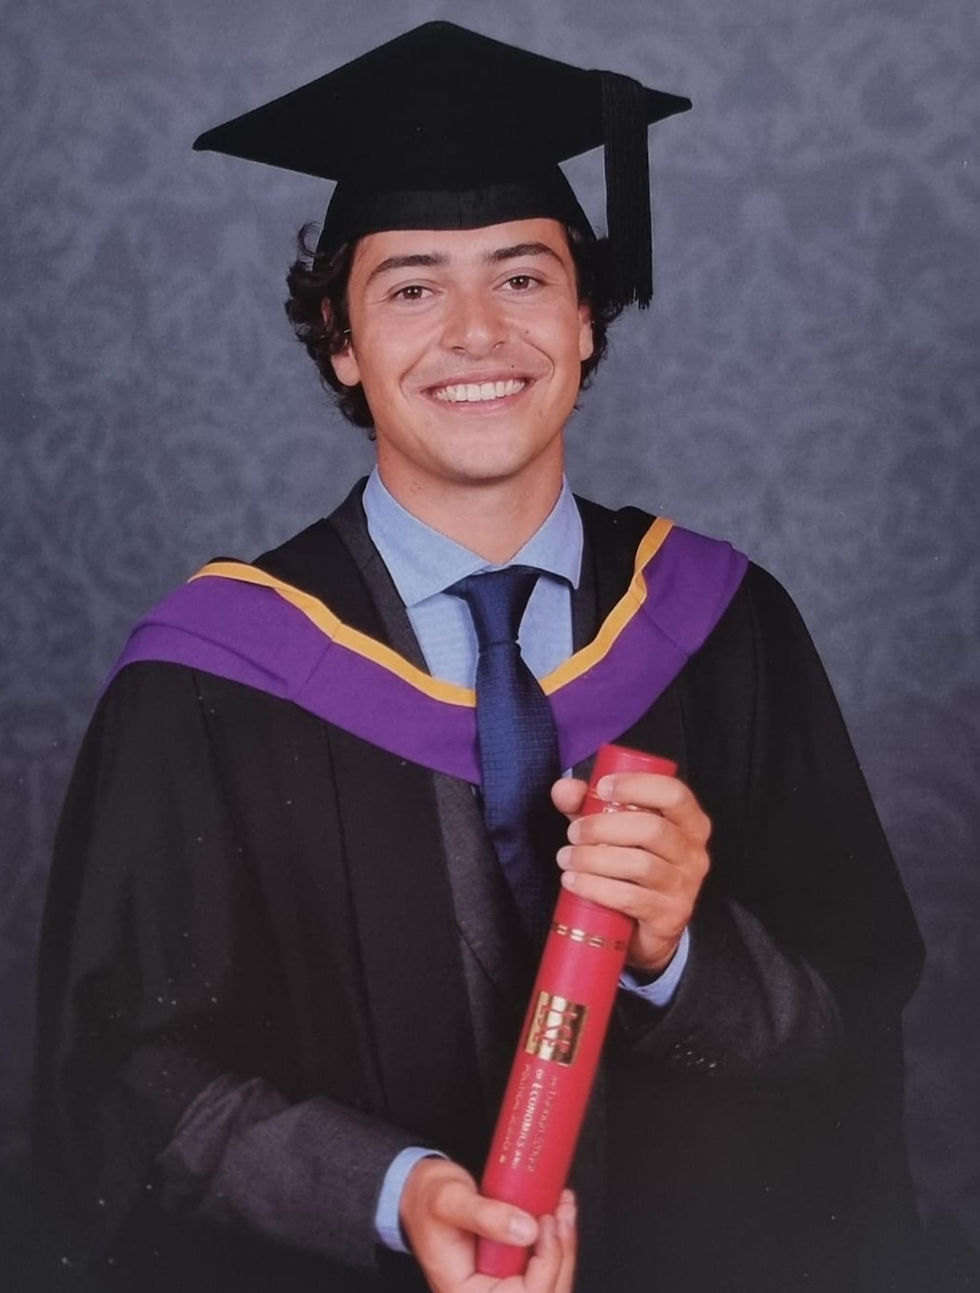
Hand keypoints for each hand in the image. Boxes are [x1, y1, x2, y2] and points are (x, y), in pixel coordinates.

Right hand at [399, 1158, 575, 1292]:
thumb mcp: (450, 1201)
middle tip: (563, 1211)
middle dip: (562, 1254)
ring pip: (550, 1283)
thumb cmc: (427, 1201)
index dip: (545, 1262)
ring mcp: (501, 1284)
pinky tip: (560, 1212)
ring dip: (564, 1246)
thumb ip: (486, 1216)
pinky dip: (557, 1240)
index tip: (547, 1221)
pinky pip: (543, 1266)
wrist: (420, 1194)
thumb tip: (528, 1230)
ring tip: (564, 1206)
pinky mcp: (512, 1268)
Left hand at [551, 770, 710, 975]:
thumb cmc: (630, 865)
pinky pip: (630, 898)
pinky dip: (595, 887)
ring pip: (640, 864)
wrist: (644, 927)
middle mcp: (694, 853)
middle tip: (574, 833)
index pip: (674, 793)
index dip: (638, 786)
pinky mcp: (669, 916)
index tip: (602, 787)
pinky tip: (573, 881)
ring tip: (566, 858)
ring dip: (594, 859)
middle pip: (652, 829)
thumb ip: (586, 804)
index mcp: (689, 822)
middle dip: (604, 827)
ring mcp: (685, 886)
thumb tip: (565, 789)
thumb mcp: (610, 829)